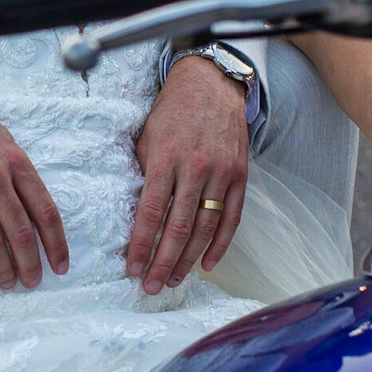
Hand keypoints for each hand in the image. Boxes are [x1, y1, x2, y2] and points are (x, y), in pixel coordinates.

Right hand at [0, 69, 68, 289]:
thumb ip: (18, 171)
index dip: (56, 243)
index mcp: (14, 162)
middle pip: (20, 231)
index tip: (60, 265)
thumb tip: (35, 207)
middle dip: (30, 263)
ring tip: (7, 283)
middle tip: (33, 282)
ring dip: (2, 268)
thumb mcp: (0, 139)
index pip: (44, 211)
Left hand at [128, 53, 249, 294]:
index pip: (151, 213)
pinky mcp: (239, 176)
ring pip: (204, 228)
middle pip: (178, 228)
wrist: (211, 85)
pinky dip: (220, 245)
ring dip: (188, 259)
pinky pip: (231, 218)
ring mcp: (220, 173)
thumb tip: (138, 215)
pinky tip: (207, 264)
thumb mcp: (148, 138)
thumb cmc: (172, 112)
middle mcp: (195, 168)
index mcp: (166, 159)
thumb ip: (145, 175)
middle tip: (151, 286)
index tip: (132, 267)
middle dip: (163, 262)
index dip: (141, 245)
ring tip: (173, 280)